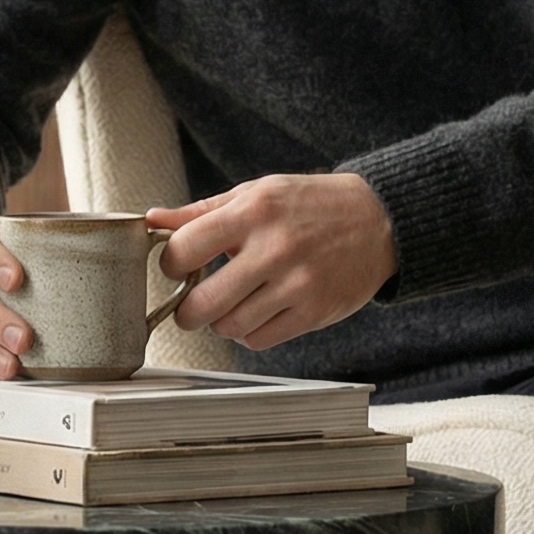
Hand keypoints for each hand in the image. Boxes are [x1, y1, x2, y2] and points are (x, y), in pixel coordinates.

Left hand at [149, 173, 396, 351]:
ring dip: (220, 322)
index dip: (171, 265)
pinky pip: (259, 340)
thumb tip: (152, 219)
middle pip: (202, 303)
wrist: (381, 220)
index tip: (179, 268)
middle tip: (192, 305)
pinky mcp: (314, 312)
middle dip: (187, 311)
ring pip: (229, 327)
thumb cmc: (310, 205)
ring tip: (231, 305)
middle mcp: (275, 248)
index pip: (184, 249)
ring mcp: (297, 284)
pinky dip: (248, 333)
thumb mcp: (256, 193)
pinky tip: (256, 314)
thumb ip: (202, 211)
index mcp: (254, 211)